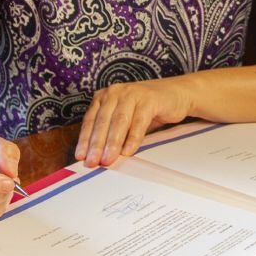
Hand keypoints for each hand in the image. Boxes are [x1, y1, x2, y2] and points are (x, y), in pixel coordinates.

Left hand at [75, 77, 193, 167]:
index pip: (90, 119)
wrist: (175, 95)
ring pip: (119, 121)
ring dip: (112, 143)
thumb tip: (97, 157)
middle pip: (103, 121)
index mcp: (105, 96)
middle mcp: (116, 92)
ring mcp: (133, 93)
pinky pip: (139, 121)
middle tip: (92, 162)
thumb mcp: (125, 119)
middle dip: (96, 144)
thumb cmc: (146, 110)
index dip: (85, 139)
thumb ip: (112, 133)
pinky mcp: (149, 99)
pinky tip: (128, 151)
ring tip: (107, 160)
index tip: (80, 157)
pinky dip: (133, 138)